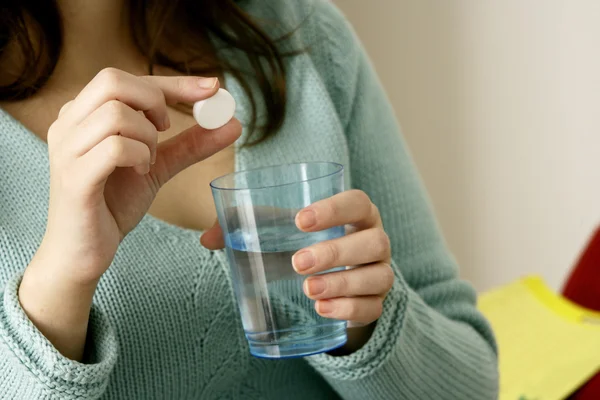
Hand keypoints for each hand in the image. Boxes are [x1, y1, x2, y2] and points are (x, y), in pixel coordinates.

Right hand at [20, 68, 240, 359]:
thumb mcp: (156, 167)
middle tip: (165, 130)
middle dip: (154, 100)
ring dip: (147, 136)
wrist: (82, 254)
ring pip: (116, 113)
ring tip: (147, 161)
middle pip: (113, 81)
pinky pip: (115, 148)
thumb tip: (232, 124)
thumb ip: (189, 145)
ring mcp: (66, 150)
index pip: (128, 79)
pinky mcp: (74, 179)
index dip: (174, 81)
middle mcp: (68, 124)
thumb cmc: (112, 205)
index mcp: (83, 114)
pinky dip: (140, 156)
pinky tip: (140, 172)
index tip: (213, 87)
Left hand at [201, 189, 393, 352]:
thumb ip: (245, 225)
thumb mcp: (278, 232)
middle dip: (335, 252)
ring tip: (307, 289)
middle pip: (373, 241)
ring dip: (342, 283)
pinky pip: (372, 308)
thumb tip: (207, 238)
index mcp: (356, 215)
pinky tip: (323, 309)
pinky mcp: (375, 303)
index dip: (335, 209)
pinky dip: (349, 310)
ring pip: (377, 277)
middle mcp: (375, 240)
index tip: (300, 221)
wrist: (327, 283)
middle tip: (297, 263)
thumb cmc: (301, 246)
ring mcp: (380, 273)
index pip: (358, 203)